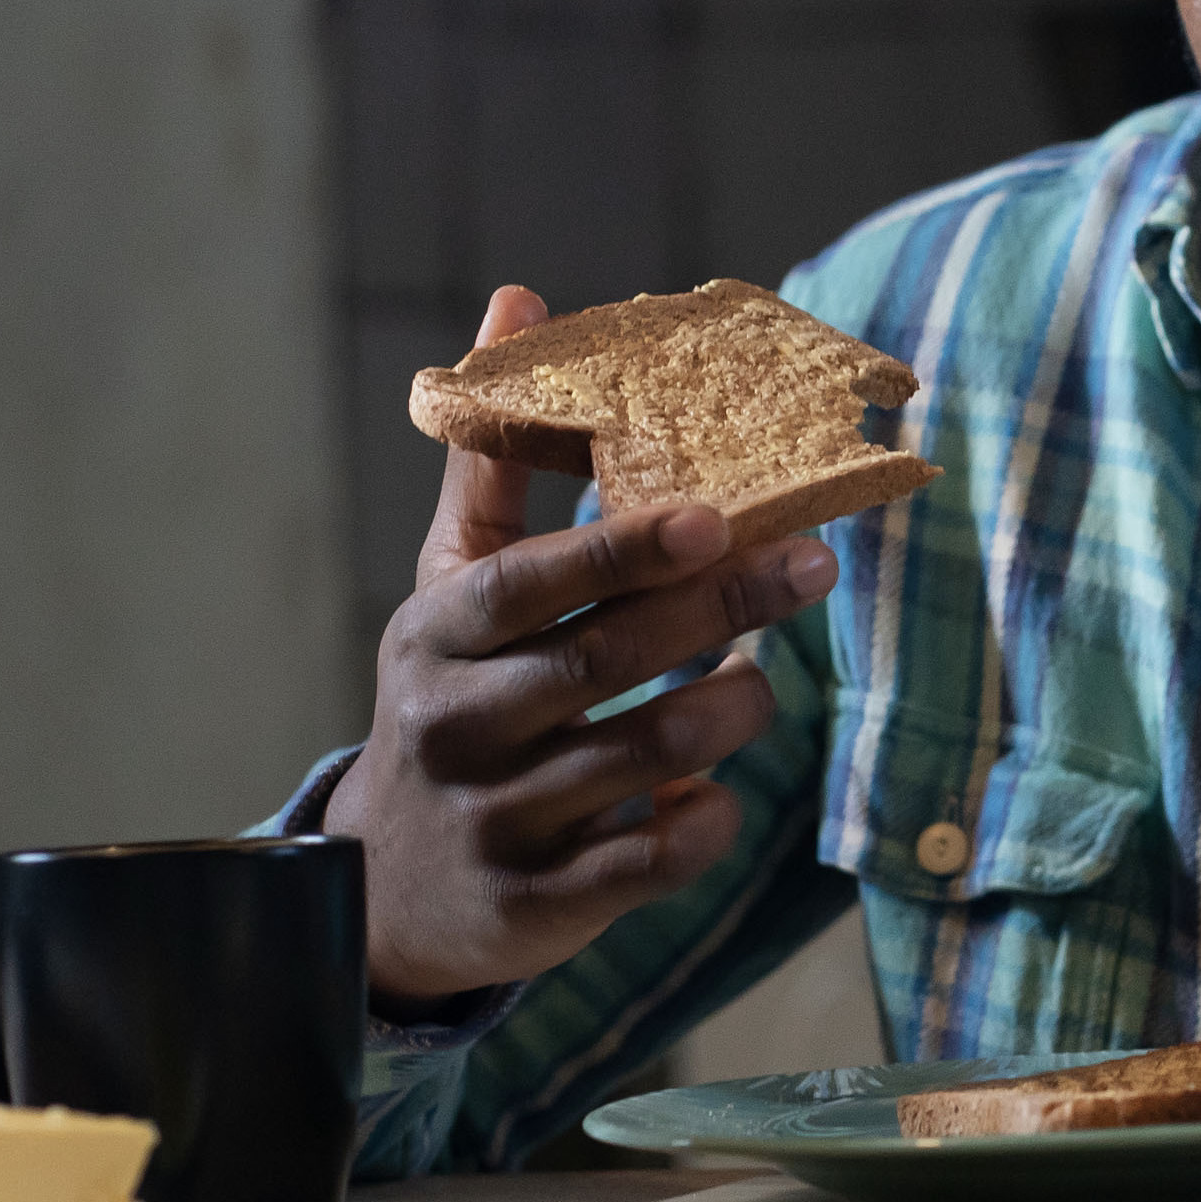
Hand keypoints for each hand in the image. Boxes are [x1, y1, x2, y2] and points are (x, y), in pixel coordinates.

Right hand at [323, 286, 842, 1007]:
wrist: (386, 891)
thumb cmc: (454, 698)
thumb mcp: (455, 587)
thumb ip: (496, 462)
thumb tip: (518, 298)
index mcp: (439, 635)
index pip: (533, 583)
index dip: (624, 549)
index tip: (717, 511)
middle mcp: (457, 726)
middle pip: (608, 660)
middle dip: (723, 607)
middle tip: (813, 565)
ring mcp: (494, 820)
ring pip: (644, 757)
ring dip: (728, 712)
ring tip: (759, 682)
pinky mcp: (537, 903)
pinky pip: (649, 859)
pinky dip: (702, 820)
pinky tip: (716, 793)